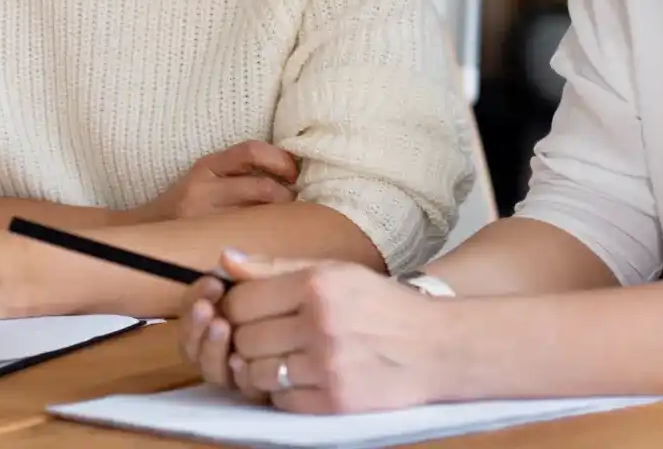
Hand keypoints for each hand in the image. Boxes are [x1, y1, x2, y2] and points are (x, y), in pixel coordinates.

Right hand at [129, 142, 298, 224]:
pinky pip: (247, 237)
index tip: (294, 171)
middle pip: (261, 187)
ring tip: (289, 224)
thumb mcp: (204, 179)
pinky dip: (267, 236)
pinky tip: (275, 241)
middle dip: (288, 196)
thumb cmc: (184, 206)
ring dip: (282, 218)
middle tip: (300, 204)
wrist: (143, 233)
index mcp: (206, 166)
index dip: (280, 159)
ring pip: (259, 215)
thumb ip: (237, 174)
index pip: (250, 151)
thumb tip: (291, 174)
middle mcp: (204, 188)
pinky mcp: (206, 241)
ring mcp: (204, 218)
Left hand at [181, 249, 443, 413]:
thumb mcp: (333, 270)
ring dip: (259, 367)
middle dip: (244, 337)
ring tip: (279, 356)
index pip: (241, 300)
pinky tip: (298, 376)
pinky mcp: (336, 402)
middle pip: (244, 337)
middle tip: (262, 334)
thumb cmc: (381, 304)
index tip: (245, 309)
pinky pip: (280, 401)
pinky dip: (281, 391)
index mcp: (317, 285)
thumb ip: (274, 266)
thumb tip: (225, 259)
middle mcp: (320, 324)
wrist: (437, 347)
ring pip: (256, 372)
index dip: (234, 306)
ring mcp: (328, 367)